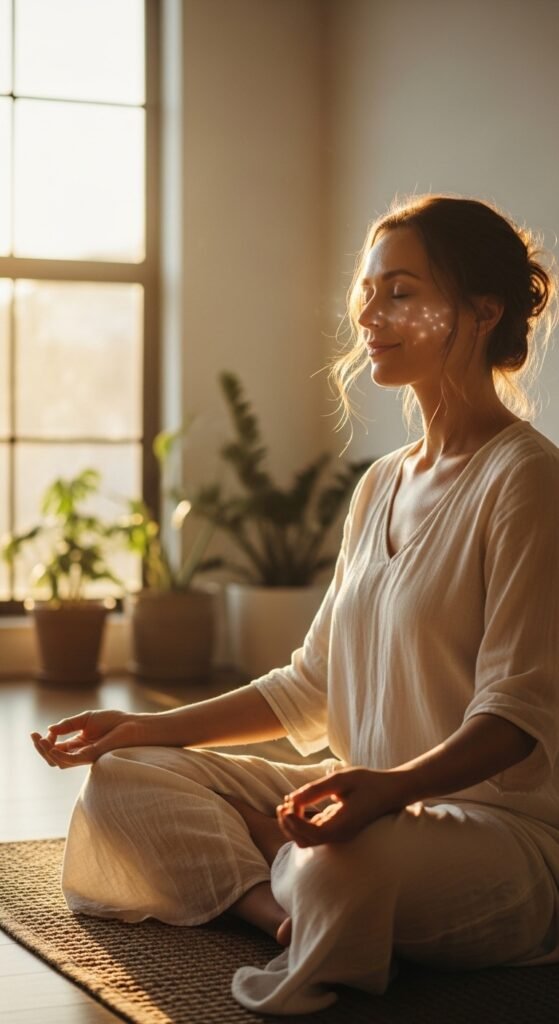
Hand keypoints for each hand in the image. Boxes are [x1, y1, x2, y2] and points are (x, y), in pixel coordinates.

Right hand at [30, 709, 142, 768]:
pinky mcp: (92, 756)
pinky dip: (59, 755)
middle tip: (34, 737)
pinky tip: (52, 746)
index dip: (44, 741)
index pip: (55, 748)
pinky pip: (71, 760)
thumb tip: (49, 729)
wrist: (132, 724)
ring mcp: (85, 756)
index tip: (39, 732)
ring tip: (40, 741)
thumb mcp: (85, 719)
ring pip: (59, 762)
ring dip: (47, 752)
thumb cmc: (113, 721)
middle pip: (54, 758)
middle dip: (41, 749)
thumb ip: (67, 724)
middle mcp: (79, 753)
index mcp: (77, 744)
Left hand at [276, 766, 408, 846]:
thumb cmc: (368, 782)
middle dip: (289, 825)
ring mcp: (338, 835)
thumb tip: (291, 798)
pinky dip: (302, 822)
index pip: (311, 834)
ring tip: (287, 804)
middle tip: (282, 804)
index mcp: (342, 826)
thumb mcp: (341, 780)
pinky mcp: (337, 830)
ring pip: (307, 839)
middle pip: (305, 841)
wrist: (391, 790)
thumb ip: (316, 789)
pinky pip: (314, 833)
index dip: (294, 822)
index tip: (286, 804)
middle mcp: (339, 836)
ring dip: (293, 825)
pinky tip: (299, 805)